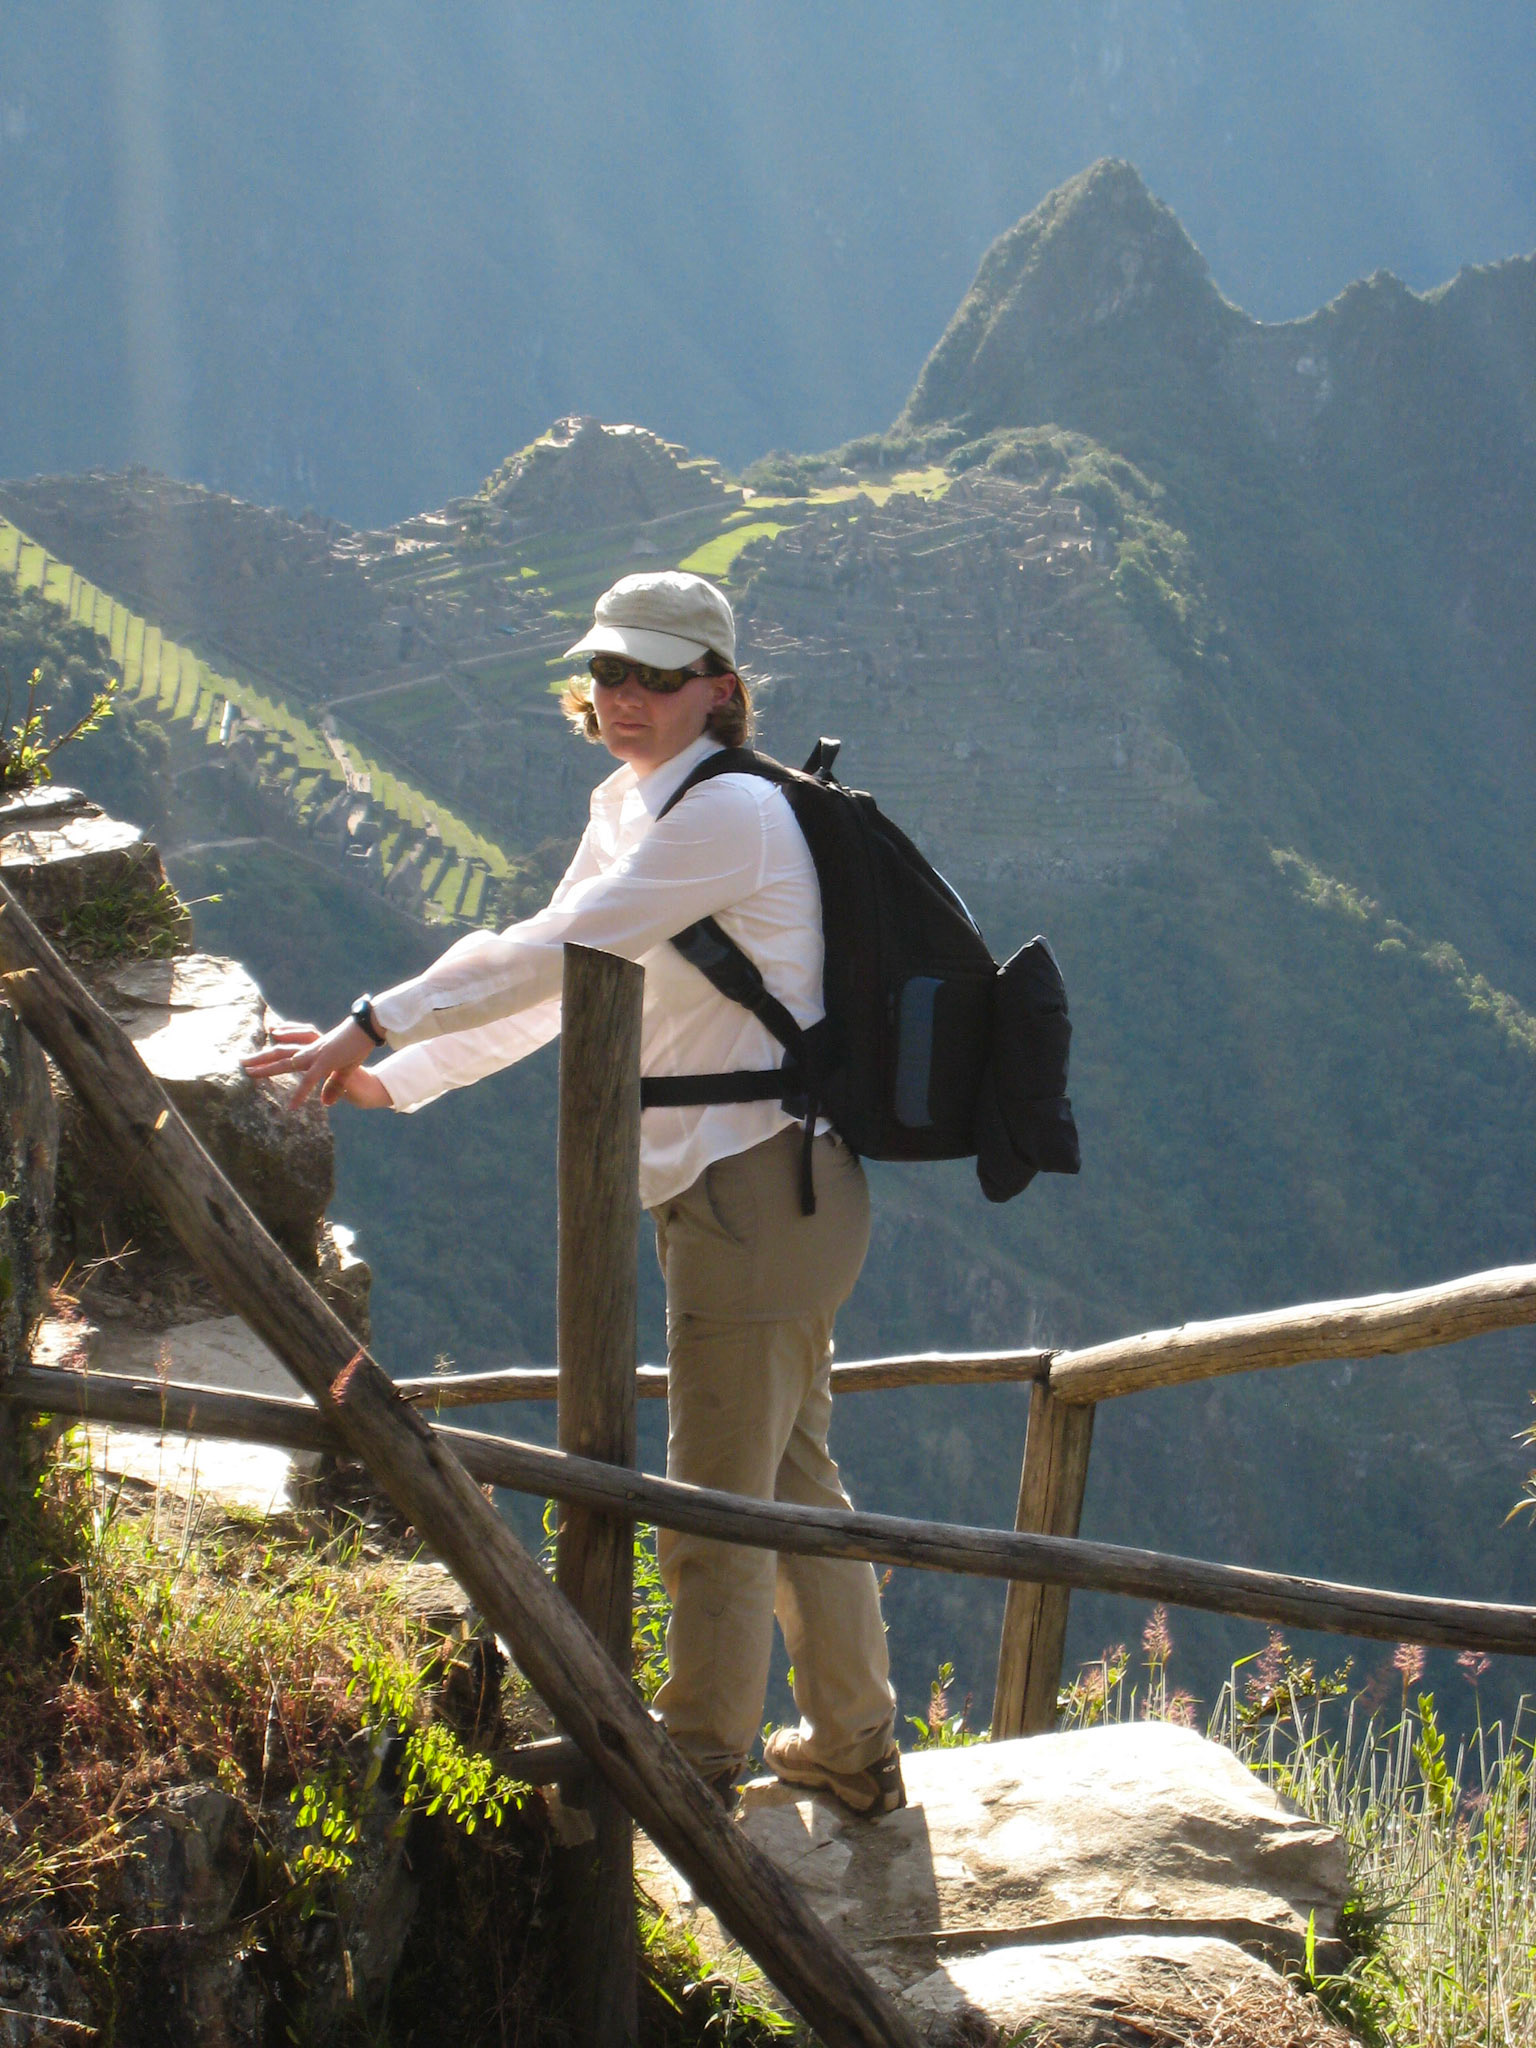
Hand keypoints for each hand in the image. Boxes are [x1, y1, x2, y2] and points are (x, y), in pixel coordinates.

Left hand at [241, 1019, 390, 1110]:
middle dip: (260, 1058)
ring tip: (248, 1072)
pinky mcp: (326, 1062)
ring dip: (266, 1068)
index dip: (274, 1050)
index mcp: (314, 1048)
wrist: (369, 1033)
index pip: (289, 1047)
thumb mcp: (345, 1072)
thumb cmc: (359, 1049)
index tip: (258, 1054)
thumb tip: (325, 1102)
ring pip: (286, 1060)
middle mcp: (311, 1049)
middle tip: (241, 1061)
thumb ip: (334, 1086)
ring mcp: (316, 1054)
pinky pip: (309, 1080)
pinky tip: (293, 1106)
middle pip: (280, 1051)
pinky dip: (301, 1093)